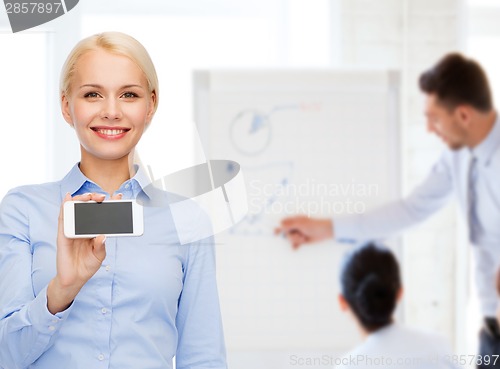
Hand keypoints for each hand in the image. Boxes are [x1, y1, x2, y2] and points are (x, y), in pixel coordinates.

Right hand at [47, 192, 121, 313]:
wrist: (74, 279)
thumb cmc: (87, 265)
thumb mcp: (99, 256)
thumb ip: (101, 246)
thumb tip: (103, 236)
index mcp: (93, 231)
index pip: (101, 214)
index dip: (108, 204)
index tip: (118, 197)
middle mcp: (83, 227)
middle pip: (88, 207)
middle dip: (95, 198)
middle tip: (103, 197)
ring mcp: (72, 230)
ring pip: (75, 209)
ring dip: (81, 199)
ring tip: (90, 196)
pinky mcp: (62, 235)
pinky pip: (63, 218)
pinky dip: (64, 207)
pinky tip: (67, 198)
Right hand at [275, 215, 333, 249]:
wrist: (324, 232)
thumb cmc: (312, 225)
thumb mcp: (300, 224)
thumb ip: (289, 224)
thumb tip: (279, 224)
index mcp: (294, 221)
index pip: (283, 223)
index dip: (278, 228)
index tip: (275, 233)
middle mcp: (295, 227)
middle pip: (286, 233)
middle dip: (291, 235)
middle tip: (299, 234)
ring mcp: (298, 234)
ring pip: (290, 239)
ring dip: (296, 240)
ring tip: (303, 238)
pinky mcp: (301, 240)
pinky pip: (294, 244)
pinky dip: (295, 246)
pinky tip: (296, 247)